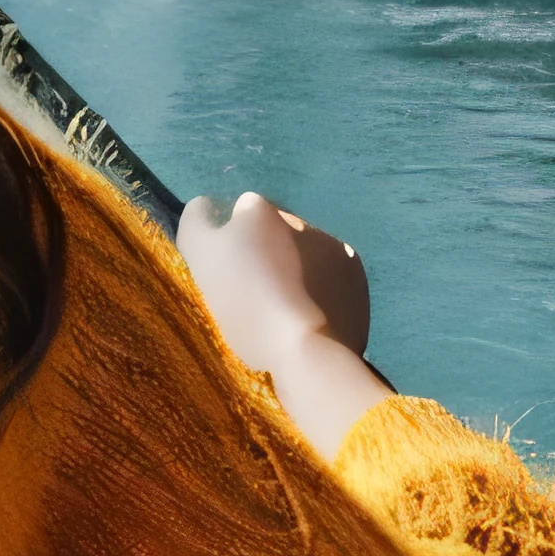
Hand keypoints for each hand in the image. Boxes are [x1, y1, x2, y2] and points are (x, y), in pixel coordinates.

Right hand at [178, 192, 392, 455]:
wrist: (306, 350)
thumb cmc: (246, 302)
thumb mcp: (201, 254)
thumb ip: (197, 220)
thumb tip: (206, 205)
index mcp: (260, 210)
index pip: (239, 212)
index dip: (233, 240)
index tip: (228, 271)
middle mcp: (300, 219)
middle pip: (276, 232)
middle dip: (267, 253)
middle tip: (254, 294)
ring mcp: (334, 247)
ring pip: (306, 253)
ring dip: (296, 270)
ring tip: (284, 310)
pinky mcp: (357, 277)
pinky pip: (332, 277)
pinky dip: (321, 290)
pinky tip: (309, 316)